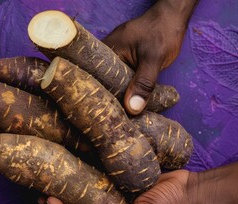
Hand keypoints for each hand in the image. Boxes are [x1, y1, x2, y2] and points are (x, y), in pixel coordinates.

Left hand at [43, 170, 198, 203]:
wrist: (193, 193)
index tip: (48, 199)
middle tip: (41, 192)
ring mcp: (117, 203)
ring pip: (86, 200)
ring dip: (69, 193)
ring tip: (51, 181)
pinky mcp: (122, 188)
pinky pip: (100, 186)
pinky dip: (86, 181)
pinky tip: (76, 170)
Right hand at [102, 0, 197, 114]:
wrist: (171, 18)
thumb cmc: (162, 32)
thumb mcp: (153, 59)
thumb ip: (143, 83)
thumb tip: (132, 109)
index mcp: (104, 52)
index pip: (95, 80)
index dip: (98, 98)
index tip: (103, 115)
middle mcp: (104, 57)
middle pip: (102, 84)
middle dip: (107, 102)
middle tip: (110, 121)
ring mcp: (113, 61)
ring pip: (112, 84)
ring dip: (117, 98)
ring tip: (116, 119)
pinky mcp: (123, 65)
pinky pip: (120, 81)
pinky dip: (125, 91)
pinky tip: (128, 105)